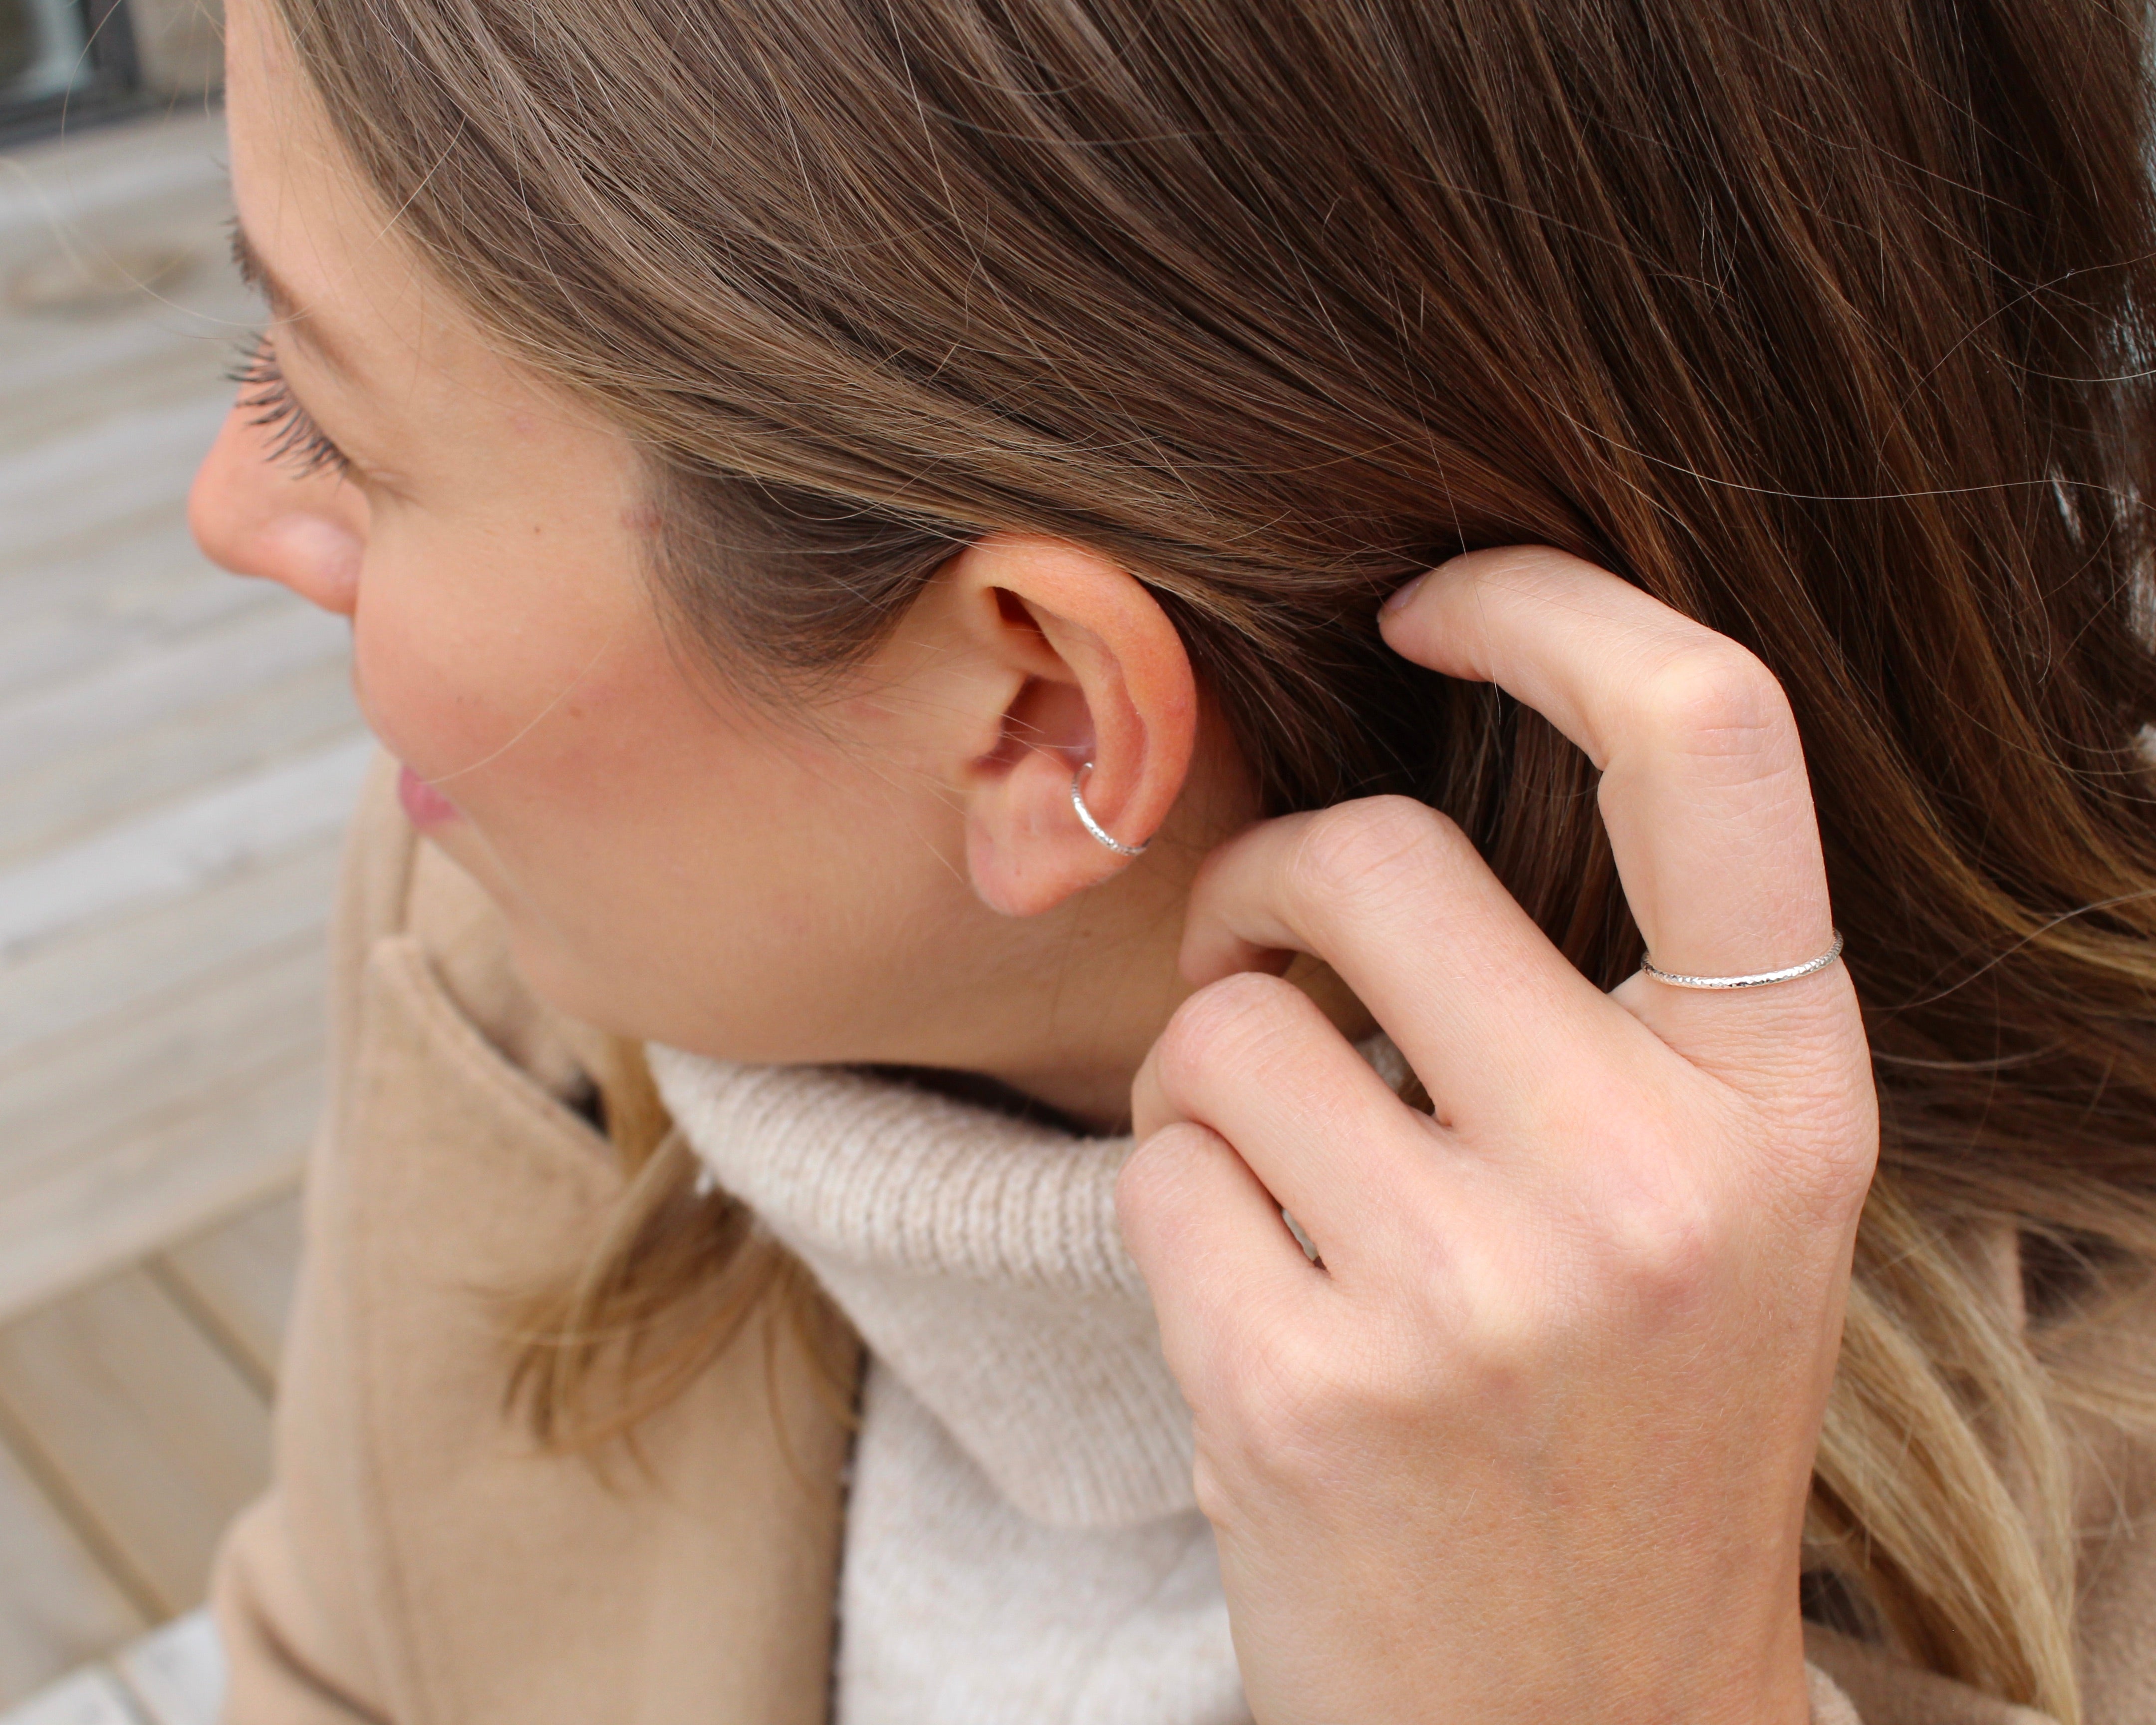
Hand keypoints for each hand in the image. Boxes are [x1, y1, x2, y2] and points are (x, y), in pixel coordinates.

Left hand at [1119, 548, 1876, 1724]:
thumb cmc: (1621, 1432)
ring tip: (1282, 1184)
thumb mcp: (1702, 1205)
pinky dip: (1173, 1205)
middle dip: (1274, 883)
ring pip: (1228, 1023)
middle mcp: (1655, 1184)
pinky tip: (1258, 1302)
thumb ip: (1603, 1009)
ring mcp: (1479, 1296)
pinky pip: (1155, 1171)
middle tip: (1265, 959)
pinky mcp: (1306, 1394)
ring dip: (1211, 1074)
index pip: (1710, 740)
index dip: (1552, 609)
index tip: (1431, 603)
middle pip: (1379, 856)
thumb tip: (1381, 811)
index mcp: (1783, 1102)